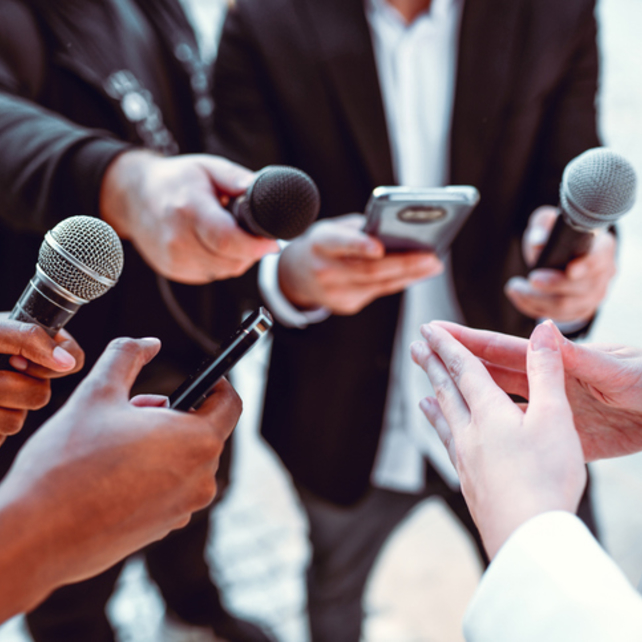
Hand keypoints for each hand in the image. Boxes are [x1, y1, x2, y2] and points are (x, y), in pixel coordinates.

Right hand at [0, 336, 240, 619]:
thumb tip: (148, 343)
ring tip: (118, 440)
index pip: (231, 404)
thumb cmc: (66, 467)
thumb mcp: (97, 393)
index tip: (202, 379)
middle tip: (137, 408)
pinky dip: (154, 473)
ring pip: (187, 460)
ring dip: (163, 442)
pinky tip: (114, 472)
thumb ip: (127, 356)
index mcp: (196, 442)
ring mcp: (184, 508)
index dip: (217, 384)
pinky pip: (172, 488)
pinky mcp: (164, 528)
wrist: (35, 536)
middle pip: (205, 431)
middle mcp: (200, 479)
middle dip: (177, 413)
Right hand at [100, 151, 279, 282]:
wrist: (133, 197)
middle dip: (250, 251)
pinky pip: (212, 275)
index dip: (255, 246)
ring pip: (225, 271)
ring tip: (230, 234)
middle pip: (230, 260)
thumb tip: (262, 189)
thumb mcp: (207, 167)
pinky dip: (221, 263)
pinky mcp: (174, 271)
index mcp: (189, 210)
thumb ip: (236, 178)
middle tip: (252, 233)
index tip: (272, 242)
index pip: (226, 240)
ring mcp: (174, 259)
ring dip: (237, 258)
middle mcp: (178, 239)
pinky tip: (214, 244)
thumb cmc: (175, 181)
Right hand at [278, 214, 443, 314]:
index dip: (359, 246)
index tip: (379, 247)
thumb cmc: (321, 244)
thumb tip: (398, 231)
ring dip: (410, 275)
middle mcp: (325, 270)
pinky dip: (399, 282)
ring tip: (433, 265)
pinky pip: (378, 292)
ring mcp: (334, 293)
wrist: (295, 274)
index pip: (340, 243)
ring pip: (379, 284)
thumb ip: (359, 229)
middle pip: (370, 270)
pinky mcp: (346, 305)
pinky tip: (416, 274)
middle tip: (431, 257)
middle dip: (404, 264)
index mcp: (320, 244)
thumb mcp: (333, 228)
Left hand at [410, 321, 586, 557]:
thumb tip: (543, 329)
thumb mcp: (555, 417)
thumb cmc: (547, 477)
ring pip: (445, 422)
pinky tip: (446, 441)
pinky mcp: (470, 484)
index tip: (428, 329)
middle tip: (415, 348)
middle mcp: (471, 433)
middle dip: (432, 366)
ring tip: (420, 395)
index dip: (447, 345)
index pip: (463, 369)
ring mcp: (467, 460)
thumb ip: (546, 371)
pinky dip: (443, 437)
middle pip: (447, 392)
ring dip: (433, 402)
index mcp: (490, 413)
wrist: (528, 536)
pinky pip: (450, 450)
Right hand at [433, 321, 641, 460]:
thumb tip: (543, 330)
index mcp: (556, 363)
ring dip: (468, 398)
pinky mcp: (565, 439)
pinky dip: (498, 435)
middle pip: (489, 373)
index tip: (437, 330)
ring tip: (435, 392)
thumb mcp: (614, 369)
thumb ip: (576, 355)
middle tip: (422, 352)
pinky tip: (478, 437)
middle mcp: (547, 385)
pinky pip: (523, 437)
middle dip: (454, 362)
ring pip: (499, 404)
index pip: (500, 349)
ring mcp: (553, 412)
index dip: (466, 340)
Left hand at [505, 206, 616, 322]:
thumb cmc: (554, 236)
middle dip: (554, 285)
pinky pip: (557, 316)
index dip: (588, 264)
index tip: (570, 270)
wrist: (560, 256)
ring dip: (536, 299)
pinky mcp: (580, 310)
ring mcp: (594, 295)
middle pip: (582, 287)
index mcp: (602, 247)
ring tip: (514, 288)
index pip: (601, 256)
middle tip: (531, 279)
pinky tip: (519, 297)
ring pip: (567, 306)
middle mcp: (603, 273)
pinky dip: (534, 308)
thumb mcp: (546, 224)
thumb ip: (542, 227)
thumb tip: (538, 243)